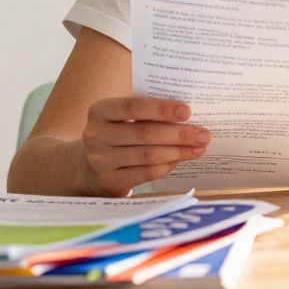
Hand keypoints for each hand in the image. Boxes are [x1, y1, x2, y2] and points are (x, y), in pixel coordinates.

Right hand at [79, 97, 211, 195]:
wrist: (86, 166)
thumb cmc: (115, 134)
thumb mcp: (120, 118)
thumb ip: (145, 113)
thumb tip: (186, 116)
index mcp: (99, 111)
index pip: (134, 106)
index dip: (162, 109)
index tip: (187, 111)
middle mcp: (95, 135)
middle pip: (145, 133)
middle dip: (179, 134)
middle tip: (203, 134)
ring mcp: (100, 160)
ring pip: (148, 155)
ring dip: (178, 151)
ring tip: (198, 148)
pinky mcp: (109, 181)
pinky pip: (146, 173)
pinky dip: (166, 166)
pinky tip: (179, 160)